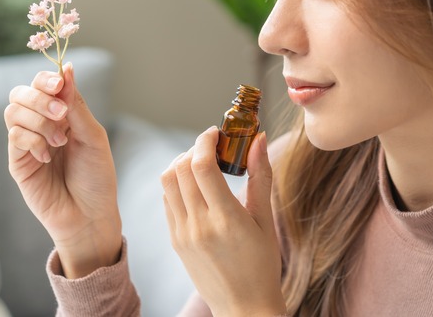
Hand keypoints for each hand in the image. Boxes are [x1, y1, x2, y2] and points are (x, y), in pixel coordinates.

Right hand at [4, 63, 121, 277]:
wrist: (90, 215)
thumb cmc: (97, 178)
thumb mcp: (93, 137)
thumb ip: (76, 105)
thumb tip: (67, 69)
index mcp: (63, 114)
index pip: (44, 84)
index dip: (47, 79)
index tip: (59, 84)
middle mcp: (41, 124)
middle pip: (21, 92)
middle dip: (39, 97)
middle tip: (61, 114)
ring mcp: (27, 143)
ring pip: (13, 111)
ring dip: (38, 120)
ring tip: (59, 141)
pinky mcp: (17, 161)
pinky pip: (13, 136)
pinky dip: (31, 140)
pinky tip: (48, 156)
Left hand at [161, 127, 285, 315]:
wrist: (243, 308)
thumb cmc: (262, 265)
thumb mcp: (266, 221)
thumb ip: (261, 177)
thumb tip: (259, 139)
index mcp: (225, 219)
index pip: (203, 166)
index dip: (206, 141)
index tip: (216, 132)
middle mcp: (199, 225)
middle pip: (181, 168)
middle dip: (194, 148)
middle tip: (212, 146)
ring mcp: (182, 234)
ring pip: (167, 181)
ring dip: (182, 163)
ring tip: (201, 163)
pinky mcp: (174, 241)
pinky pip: (167, 200)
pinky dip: (176, 183)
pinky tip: (194, 186)